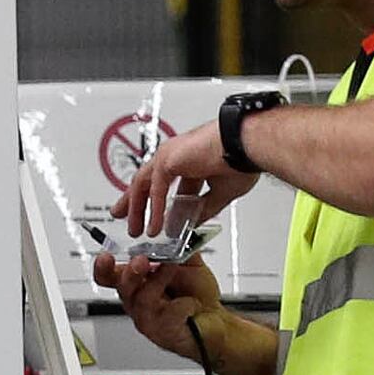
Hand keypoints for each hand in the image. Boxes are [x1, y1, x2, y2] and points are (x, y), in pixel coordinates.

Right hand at [94, 248, 225, 364]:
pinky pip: (168, 316)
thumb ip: (177, 247)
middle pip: (122, 288)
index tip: (106, 255)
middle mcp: (138, 302)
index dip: (103, 267)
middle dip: (129, 273)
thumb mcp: (188, 264)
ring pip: (142, 300)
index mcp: (138, 284)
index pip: (110, 276)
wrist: (216, 320)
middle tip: (141, 261)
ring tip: (172, 268)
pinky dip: (182, 306)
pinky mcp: (164, 333)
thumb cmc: (198, 296)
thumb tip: (171, 229)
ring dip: (158, 281)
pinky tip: (191, 304)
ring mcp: (149, 319)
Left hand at [112, 120, 255, 246]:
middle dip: (136, 203)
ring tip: (136, 230)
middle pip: (148, 183)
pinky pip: (155, 191)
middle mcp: (177, 158)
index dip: (159, 205)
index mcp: (191, 163)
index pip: (167, 186)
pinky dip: (153, 210)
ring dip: (138, 209)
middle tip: (127, 218)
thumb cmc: (242, 159)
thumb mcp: (221, 192)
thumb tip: (191, 222)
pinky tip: (155, 227)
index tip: (156, 220)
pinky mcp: (167, 161)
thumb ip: (204, 208)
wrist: (245, 144)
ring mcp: (170, 157)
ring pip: (144, 185)